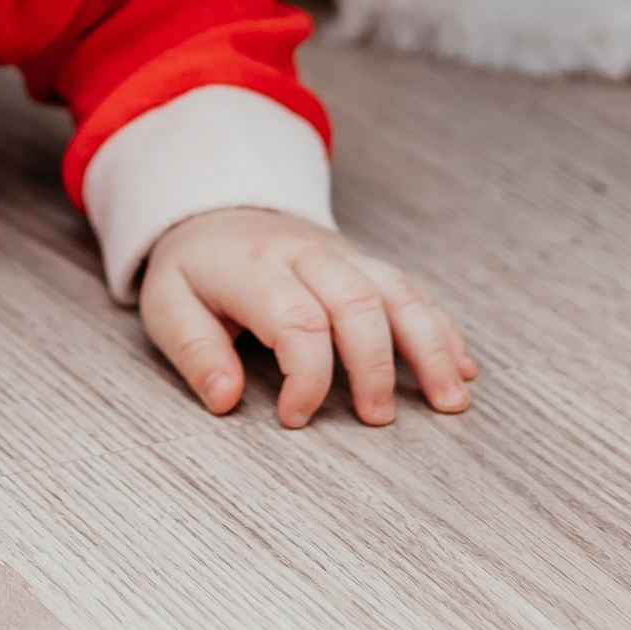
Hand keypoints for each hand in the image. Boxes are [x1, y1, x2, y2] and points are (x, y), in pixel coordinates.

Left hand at [140, 207, 474, 428]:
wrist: (217, 209)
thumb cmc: (194, 269)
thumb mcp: (167, 306)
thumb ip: (194, 352)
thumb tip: (225, 400)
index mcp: (255, 266)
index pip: (297, 320)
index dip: (305, 377)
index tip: (295, 419)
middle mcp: (308, 256)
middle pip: (359, 304)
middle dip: (376, 366)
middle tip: (377, 420)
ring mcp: (343, 256)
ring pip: (398, 293)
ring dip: (430, 347)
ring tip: (451, 401)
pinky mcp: (365, 264)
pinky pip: (413, 290)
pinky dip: (442, 328)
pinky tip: (463, 366)